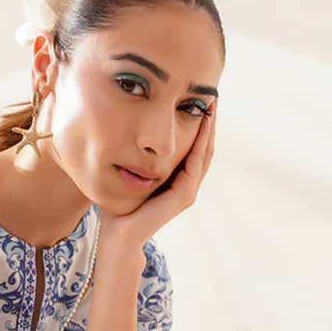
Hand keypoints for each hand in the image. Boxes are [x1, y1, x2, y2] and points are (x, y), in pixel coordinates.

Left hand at [99, 98, 216, 245]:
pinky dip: (200, 143)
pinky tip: (202, 125)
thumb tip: (122, 130)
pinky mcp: (184, 196)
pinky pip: (196, 164)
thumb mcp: (127, 173)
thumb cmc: (118, 206)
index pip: (194, 146)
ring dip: (209, 129)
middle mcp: (187, 184)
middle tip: (213, 96)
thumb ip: (132, 157)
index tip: (198, 99)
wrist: (118, 234)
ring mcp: (188, 191)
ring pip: (205, 152)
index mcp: (177, 178)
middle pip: (205, 146)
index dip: (199, 124)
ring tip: (211, 105)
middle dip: (209, 122)